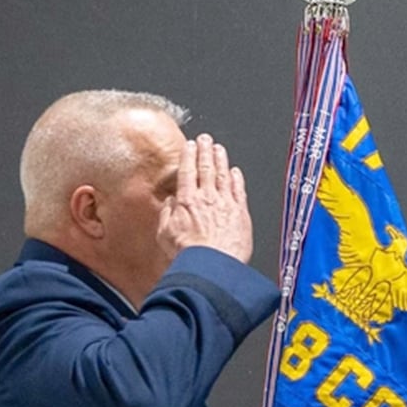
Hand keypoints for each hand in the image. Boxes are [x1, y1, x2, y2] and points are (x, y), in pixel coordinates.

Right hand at [158, 133, 254, 262]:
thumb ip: (166, 215)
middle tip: (205, 139)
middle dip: (205, 151)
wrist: (212, 267)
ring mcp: (225, 205)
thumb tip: (169, 202)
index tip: (190, 146)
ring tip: (219, 148)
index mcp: (186, 201)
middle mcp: (206, 198)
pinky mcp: (241, 214)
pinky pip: (239, 191)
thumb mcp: (165, 234)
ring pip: (223, 175)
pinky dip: (237, 179)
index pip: (187, 172)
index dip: (189, 156)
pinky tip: (236, 172)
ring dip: (221, 160)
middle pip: (206, 168)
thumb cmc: (189, 256)